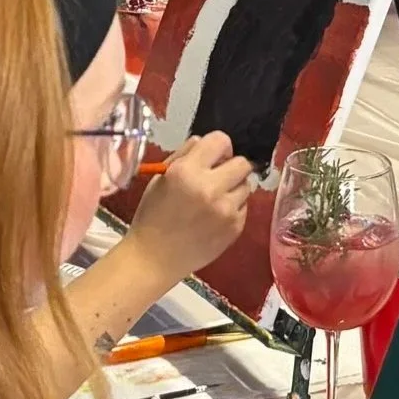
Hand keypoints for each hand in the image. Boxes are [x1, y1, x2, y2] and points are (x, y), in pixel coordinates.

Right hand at [125, 133, 254, 281]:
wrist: (155, 258)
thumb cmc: (152, 216)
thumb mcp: (160, 179)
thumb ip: (184, 155)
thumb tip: (204, 142)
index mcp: (186, 171)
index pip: (221, 140)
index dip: (217, 147)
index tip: (212, 157)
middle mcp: (210, 188)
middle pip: (242, 163)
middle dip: (230, 167)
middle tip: (217, 178)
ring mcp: (226, 210)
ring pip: (246, 185)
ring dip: (233, 188)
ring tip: (214, 200)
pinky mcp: (235, 227)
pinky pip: (243, 207)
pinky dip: (232, 208)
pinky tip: (214, 218)